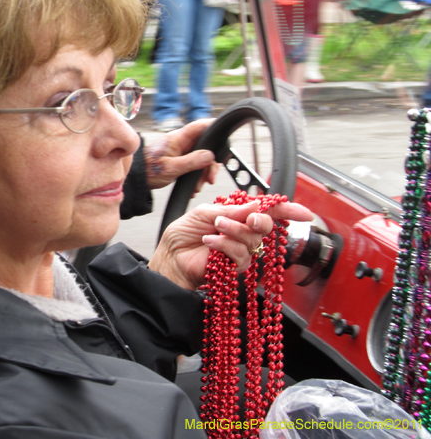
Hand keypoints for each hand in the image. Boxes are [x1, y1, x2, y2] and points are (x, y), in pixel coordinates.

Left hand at [145, 119, 218, 189]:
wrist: (136, 178)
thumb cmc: (148, 170)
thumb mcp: (170, 168)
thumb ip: (191, 161)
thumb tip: (210, 156)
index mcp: (178, 138)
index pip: (200, 126)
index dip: (214, 128)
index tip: (224, 137)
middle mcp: (182, 143)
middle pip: (206, 146)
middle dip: (211, 163)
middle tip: (210, 178)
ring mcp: (182, 152)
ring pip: (202, 159)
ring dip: (203, 174)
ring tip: (197, 186)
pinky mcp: (181, 161)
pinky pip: (195, 166)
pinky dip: (196, 177)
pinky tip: (192, 187)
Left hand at [149, 199, 312, 290]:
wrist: (170, 256)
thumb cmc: (184, 234)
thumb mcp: (206, 212)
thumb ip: (232, 210)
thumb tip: (257, 205)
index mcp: (237, 217)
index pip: (267, 212)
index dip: (287, 211)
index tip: (304, 213)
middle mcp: (243, 234)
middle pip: (265, 226)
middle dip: (259, 220)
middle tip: (248, 218)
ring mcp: (241, 251)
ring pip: (253, 240)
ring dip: (235, 230)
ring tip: (216, 228)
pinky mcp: (235, 267)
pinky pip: (241, 254)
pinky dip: (226, 245)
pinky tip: (211, 242)